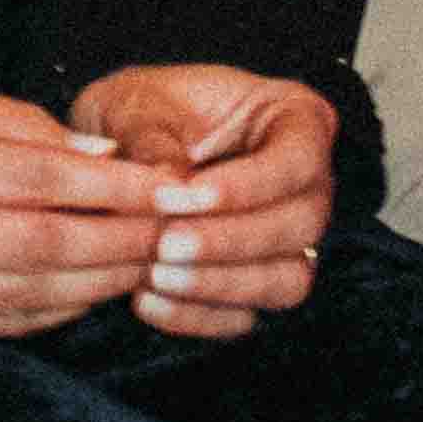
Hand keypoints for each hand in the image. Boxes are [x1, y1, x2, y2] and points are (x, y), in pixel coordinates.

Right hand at [0, 48, 161, 333]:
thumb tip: (91, 153)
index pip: (27, 177)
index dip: (109, 186)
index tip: (167, 183)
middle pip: (34, 244)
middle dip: (121, 239)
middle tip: (181, 230)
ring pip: (17, 292)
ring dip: (96, 282)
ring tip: (151, 262)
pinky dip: (46, 314)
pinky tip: (86, 293)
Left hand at [68, 63, 339, 338]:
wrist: (115, 153)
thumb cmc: (138, 112)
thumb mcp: (136, 106)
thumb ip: (154, 138)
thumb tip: (170, 184)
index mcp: (295, 119)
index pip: (297, 160)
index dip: (248, 185)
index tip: (186, 197)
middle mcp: (307, 185)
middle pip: (302, 225)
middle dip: (232, 240)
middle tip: (165, 243)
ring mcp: (290, 241)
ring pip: (288, 279)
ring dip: (221, 283)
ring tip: (155, 275)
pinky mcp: (257, 285)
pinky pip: (247, 315)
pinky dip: (198, 315)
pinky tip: (148, 301)